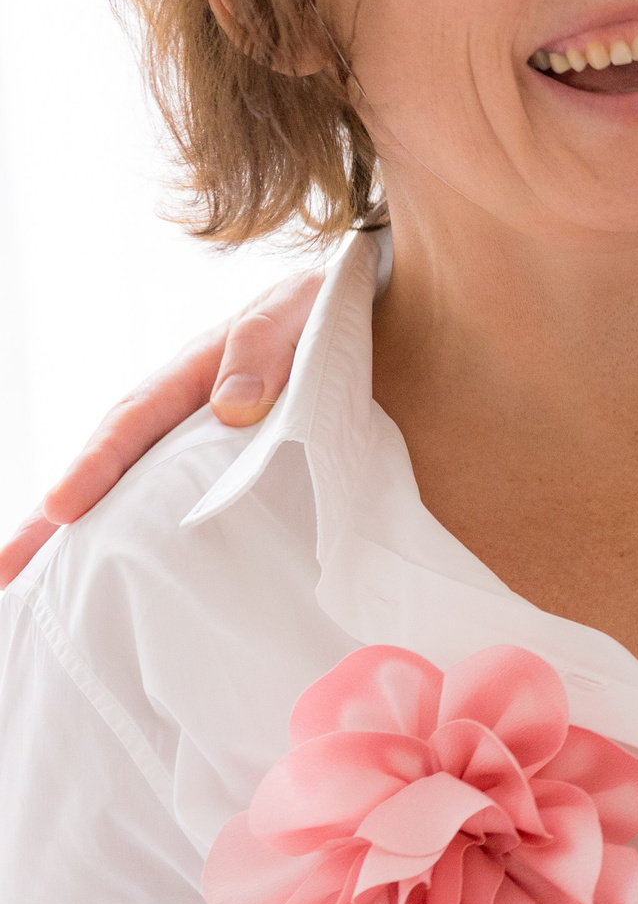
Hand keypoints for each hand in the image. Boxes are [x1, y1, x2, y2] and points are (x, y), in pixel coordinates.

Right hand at [0, 270, 321, 584]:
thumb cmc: (311, 314)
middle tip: (4, 571)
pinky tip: (116, 579)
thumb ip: (263, 347)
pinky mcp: (216, 468)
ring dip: (80, 539)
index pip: (133, 424)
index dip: (97, 466)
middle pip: (106, 468)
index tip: (62, 508)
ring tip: (32, 591)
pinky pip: (169, 505)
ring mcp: (189, 444)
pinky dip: (137, 538)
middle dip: (51, 521)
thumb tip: (233, 406)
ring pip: (127, 494)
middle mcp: (175, 415)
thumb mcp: (293, 312)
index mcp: (187, 376)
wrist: (339, 316)